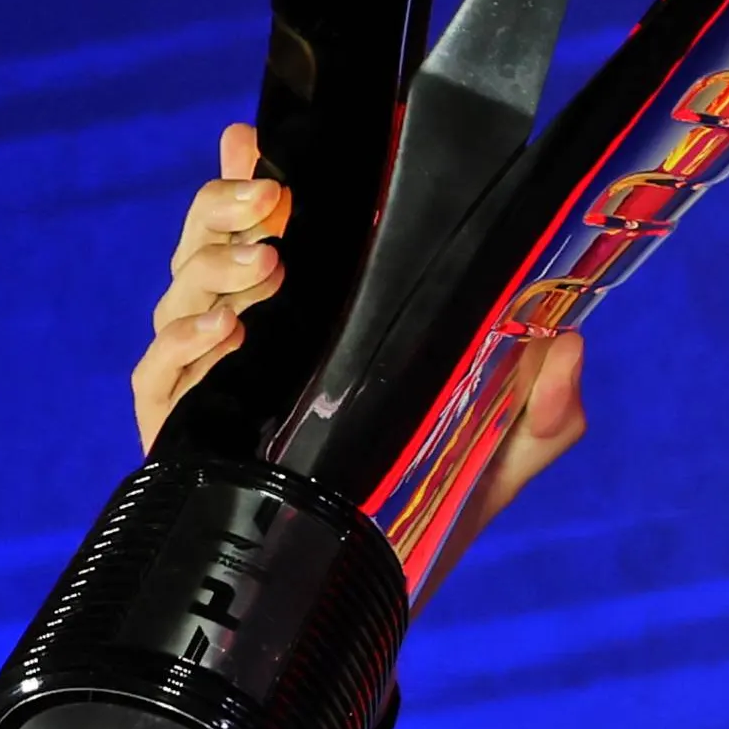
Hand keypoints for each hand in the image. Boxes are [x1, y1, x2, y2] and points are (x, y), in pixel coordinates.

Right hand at [127, 124, 589, 583]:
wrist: (375, 592)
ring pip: (185, 286)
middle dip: (233, 201)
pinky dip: (184, 341)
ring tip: (262, 266)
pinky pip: (160, 370)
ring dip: (215, 263)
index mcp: (328, 304)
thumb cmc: (436, 497)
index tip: (258, 136)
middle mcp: (263, 324)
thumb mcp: (510, 449)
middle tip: (276, 198)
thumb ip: (549, 403)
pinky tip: (221, 332)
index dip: (261, 167)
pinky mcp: (179, 425)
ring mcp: (214, 371)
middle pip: (220, 234)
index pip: (288, 216)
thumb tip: (567, 341)